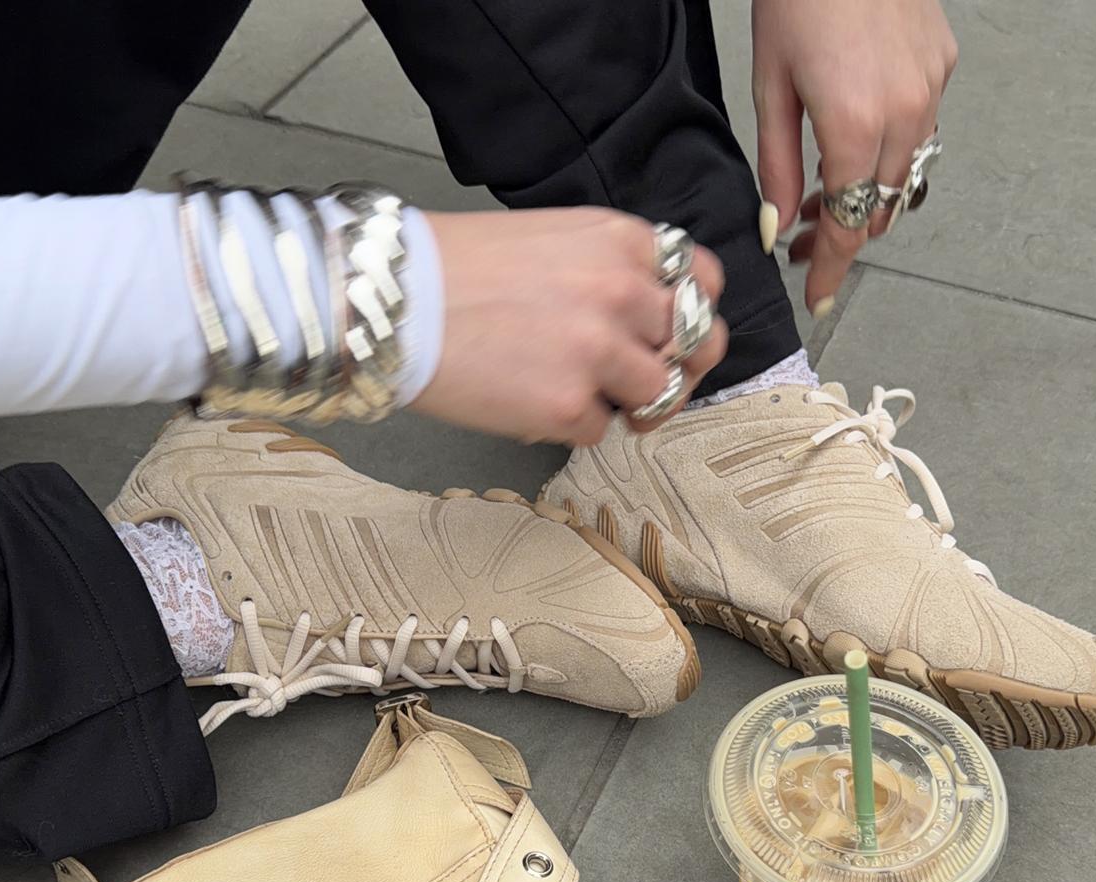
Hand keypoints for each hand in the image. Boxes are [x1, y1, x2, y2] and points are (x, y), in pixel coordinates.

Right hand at [413, 208, 726, 444]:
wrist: (391, 300)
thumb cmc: (457, 267)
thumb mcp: (553, 237)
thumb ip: (611, 268)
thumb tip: (647, 319)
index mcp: (622, 241)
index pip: (704, 281)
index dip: (694, 314)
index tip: (674, 335)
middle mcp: (623, 292)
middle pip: (697, 344)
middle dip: (679, 368)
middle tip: (650, 385)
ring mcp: (600, 352)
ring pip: (659, 394)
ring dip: (631, 404)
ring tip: (586, 397)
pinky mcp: (570, 406)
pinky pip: (601, 431)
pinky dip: (573, 426)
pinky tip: (531, 402)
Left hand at [752, 0, 956, 313]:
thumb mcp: (769, 90)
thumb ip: (774, 168)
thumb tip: (774, 228)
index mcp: (855, 127)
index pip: (846, 226)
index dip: (831, 269)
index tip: (819, 297)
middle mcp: (905, 114)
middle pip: (878, 209)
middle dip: (840, 234)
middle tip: (801, 237)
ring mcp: (931, 89)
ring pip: (904, 177)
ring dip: (865, 198)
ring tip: (821, 192)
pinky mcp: (943, 66)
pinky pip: (921, 134)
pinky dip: (890, 155)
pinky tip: (857, 144)